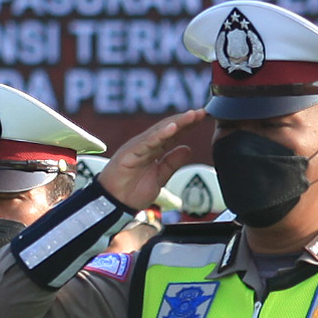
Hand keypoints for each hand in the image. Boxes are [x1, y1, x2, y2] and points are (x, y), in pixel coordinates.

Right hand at [94, 110, 208, 212]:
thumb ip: (172, 163)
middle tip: (202, 112)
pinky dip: (159, 134)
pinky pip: (147, 142)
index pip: (173, 134)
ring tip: (191, 115)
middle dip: (185, 120)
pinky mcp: (129, 153)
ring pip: (159, 132)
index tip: (203, 117)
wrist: (114, 205)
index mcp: (153, 150)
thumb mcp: (160, 177)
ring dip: (176, 123)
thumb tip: (188, 148)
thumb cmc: (132, 192)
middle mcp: (145, 145)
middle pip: (168, 129)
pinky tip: (172, 128)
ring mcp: (137, 147)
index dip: (188, 126)